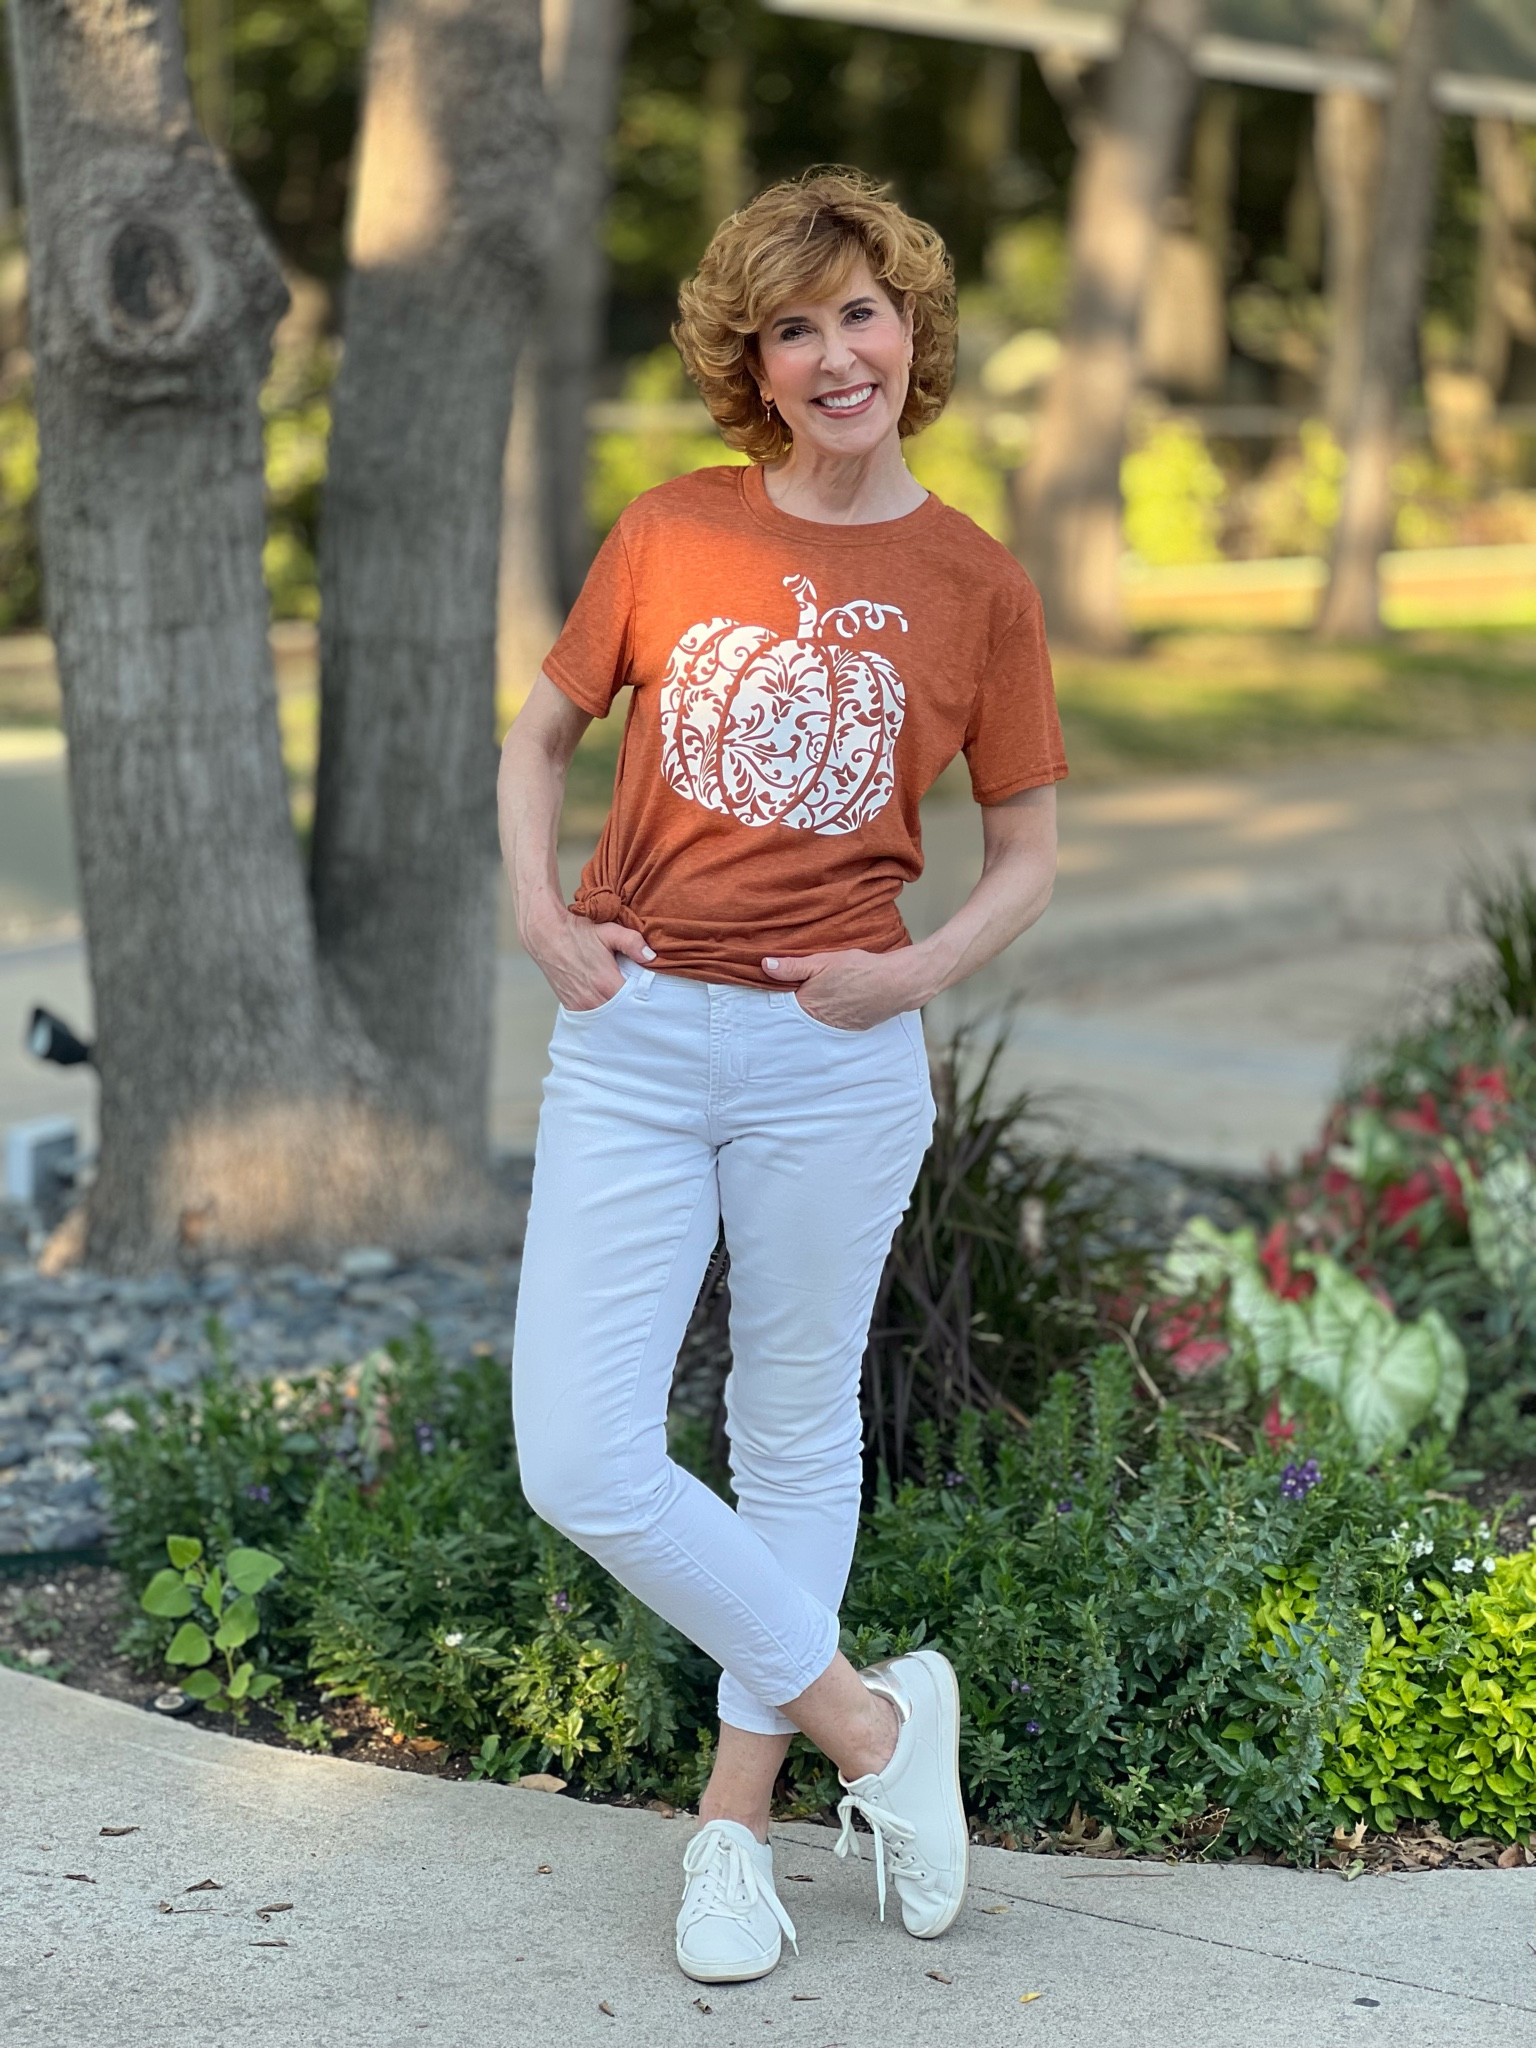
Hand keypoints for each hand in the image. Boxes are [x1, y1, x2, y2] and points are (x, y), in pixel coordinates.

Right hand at [529, 909, 654, 1012]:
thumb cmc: (578, 932)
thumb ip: (633, 943)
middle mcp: (592, 999)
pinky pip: (593, 1016)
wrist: (546, 935)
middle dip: (631, 1005)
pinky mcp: (571, 1006)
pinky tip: (607, 1001)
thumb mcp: (609, 931)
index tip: (647, 990)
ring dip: (616, 1010)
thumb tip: (651, 956)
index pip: (633, 1001)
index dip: (642, 996)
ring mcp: (580, 1005)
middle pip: (622, 1012)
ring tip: (623, 999)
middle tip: (638, 996)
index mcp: (606, 983)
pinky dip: (602, 1012)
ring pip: (607, 1017)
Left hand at [762, 948, 925, 1030]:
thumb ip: (792, 967)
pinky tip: (834, 1005)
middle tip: (794, 997)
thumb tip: (765, 966)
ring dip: (813, 1015)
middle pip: (798, 1019)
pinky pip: (834, 1025)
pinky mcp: (853, 1028)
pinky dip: (830, 1017)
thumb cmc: (859, 970)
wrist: (896, 983)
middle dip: (794, 1010)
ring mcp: (837, 1029)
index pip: (782, 1010)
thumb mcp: (823, 961)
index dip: (777, 1002)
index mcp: (807, 1007)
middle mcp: (820, 1024)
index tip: (771, 995)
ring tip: (817, 1000)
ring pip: (816, 1023)